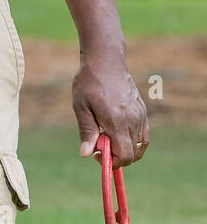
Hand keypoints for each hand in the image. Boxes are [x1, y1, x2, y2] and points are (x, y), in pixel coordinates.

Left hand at [73, 43, 149, 167]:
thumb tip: (86, 154)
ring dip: (125, 147)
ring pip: (140, 145)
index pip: (125, 155)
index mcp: (117, 121)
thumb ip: (86, 131)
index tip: (96, 154)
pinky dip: (133, 140)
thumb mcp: (81, 107)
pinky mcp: (142, 111)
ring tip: (105, 134)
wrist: (105, 61)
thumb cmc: (88, 83)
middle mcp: (133, 120)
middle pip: (133, 154)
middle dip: (116, 156)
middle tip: (99, 144)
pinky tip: (116, 130)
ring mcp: (140, 115)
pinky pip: (143, 134)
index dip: (112, 162)